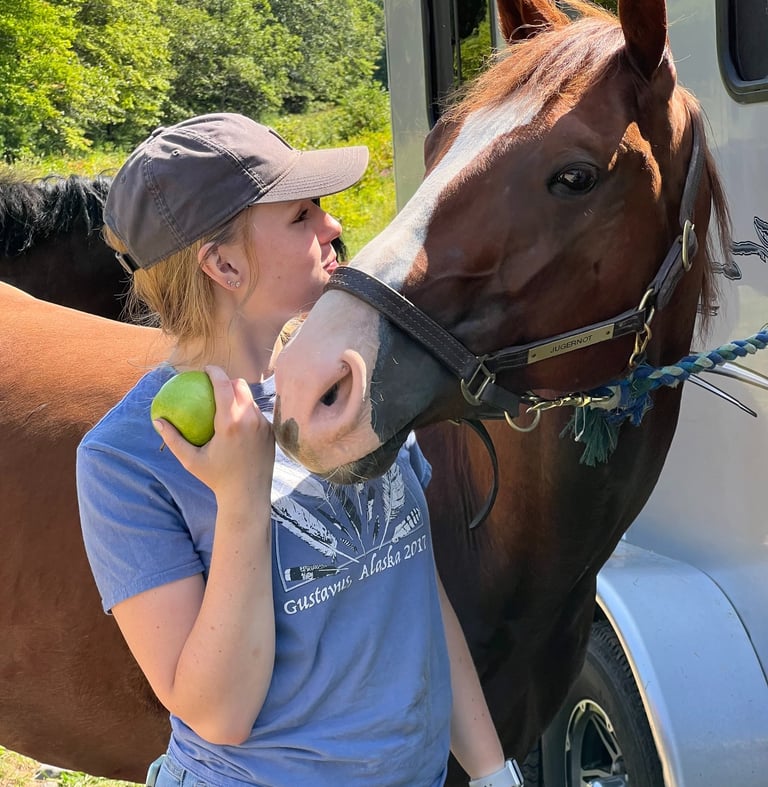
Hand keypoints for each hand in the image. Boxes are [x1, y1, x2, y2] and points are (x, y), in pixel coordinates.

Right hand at [154, 365, 274, 502]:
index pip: (224, 385)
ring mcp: (263, 425)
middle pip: (241, 386)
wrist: (248, 496)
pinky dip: (247, 413)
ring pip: (251, 400)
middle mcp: (250, 419)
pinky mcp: (271, 433)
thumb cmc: (216, 478)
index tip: (206, 369)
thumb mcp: (190, 460)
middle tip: (215, 385)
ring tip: (226, 401)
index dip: (215, 371)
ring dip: (239, 397)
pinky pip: (258, 415)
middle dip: (228, 380)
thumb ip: (173, 439)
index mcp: (230, 422)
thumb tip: (157, 421)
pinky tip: (237, 421)